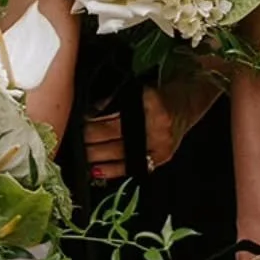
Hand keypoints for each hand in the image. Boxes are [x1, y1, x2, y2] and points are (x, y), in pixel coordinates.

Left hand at [85, 70, 226, 184]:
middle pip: (113, 134)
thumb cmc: (163, 90)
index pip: (112, 114)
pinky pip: (132, 166)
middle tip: (68, 137)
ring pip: (120, 153)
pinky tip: (96, 171)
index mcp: (149, 101)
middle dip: (88, 138)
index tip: (74, 120)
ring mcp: (160, 144)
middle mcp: (156, 124)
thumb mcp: (139, 88)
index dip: (90, 120)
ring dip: (95, 155)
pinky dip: (112, 170)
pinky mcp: (162, 157)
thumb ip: (116, 100)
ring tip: (78, 154)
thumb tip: (86, 113)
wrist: (191, 101)